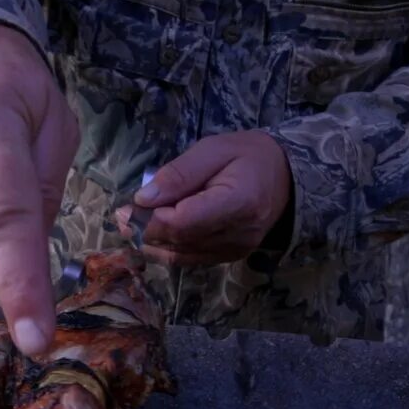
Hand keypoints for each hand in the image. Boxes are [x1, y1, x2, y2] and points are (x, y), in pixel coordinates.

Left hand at [113, 131, 292, 265]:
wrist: (287, 176)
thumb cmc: (248, 156)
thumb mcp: (213, 150)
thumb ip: (179, 174)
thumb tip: (143, 199)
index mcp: (239, 203)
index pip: (184, 223)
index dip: (152, 218)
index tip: (130, 206)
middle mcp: (239, 233)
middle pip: (179, 240)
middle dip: (145, 229)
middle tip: (122, 214)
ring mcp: (236, 249)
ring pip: (181, 254)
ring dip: (152, 242)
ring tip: (130, 223)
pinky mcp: (230, 256)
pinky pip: (190, 259)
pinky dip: (167, 249)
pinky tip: (151, 236)